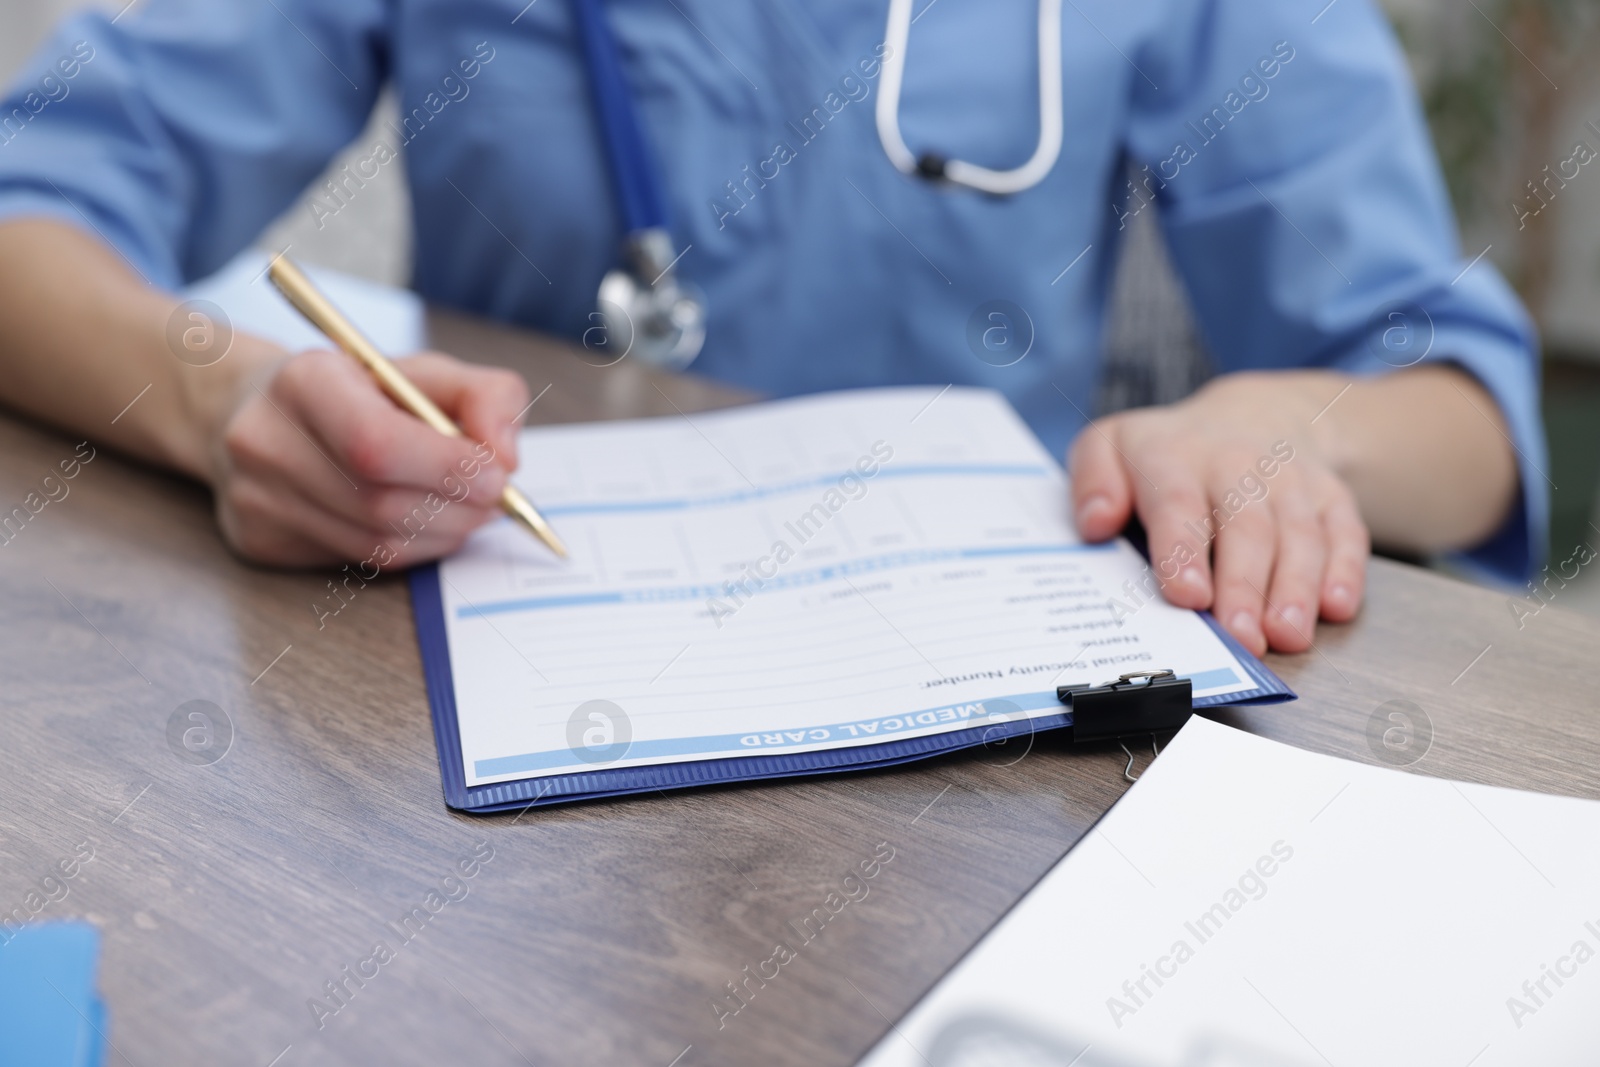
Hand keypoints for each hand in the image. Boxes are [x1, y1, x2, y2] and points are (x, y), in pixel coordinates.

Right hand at [208, 347, 529, 566]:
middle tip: (495, 498)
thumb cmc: (358, 391)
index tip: (498, 475)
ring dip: (443, 534)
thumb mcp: (425, 373)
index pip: (376, 443)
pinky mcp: (262, 541)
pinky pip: (360, 562)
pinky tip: (425, 523)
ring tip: (465, 509)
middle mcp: (266, 440)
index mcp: (304, 382)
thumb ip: (485, 397)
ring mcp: (256, 497)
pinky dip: (413, 549)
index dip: (447, 468)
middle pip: (381, 503)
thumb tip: (505, 457)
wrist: (259, 413)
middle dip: (458, 509)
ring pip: (376, 544)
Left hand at [1067, 371, 1368, 655]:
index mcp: (1175, 458)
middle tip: (1242, 639)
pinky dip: (1345, 571)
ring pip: (1298, 535)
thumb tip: (1095, 524)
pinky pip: (1345, 532)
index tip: (1187, 596)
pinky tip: (1336, 608)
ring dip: (1295, 588)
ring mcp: (1290, 482)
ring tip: (1288, 636)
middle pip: (1245, 528)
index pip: (1179, 506)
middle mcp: (1238, 466)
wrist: (1252, 416)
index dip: (1183, 551)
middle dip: (1244, 586)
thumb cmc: (1167, 452)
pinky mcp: (1331, 497)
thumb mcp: (1110, 446)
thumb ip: (1092, 482)